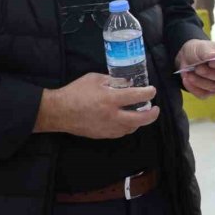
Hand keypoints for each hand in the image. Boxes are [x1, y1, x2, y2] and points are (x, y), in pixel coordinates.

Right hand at [35, 73, 159, 138]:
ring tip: (142, 113)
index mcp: (110, 99)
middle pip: (140, 119)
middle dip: (152, 114)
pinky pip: (121, 133)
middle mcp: (112, 116)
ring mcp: (108, 128)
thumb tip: (127, 82)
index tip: (152, 90)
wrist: (59, 112)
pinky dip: (128, 127)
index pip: (136, 96)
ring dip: (140, 121)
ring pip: (132, 128)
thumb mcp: (94, 79)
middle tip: (155, 108)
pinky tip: (128, 120)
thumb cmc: (75, 92)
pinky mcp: (103, 135)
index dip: (148, 93)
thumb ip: (112, 80)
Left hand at [175, 39, 214, 98]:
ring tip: (188, 74)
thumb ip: (207, 52)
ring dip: (199, 81)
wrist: (187, 58)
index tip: (211, 62)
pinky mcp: (209, 92)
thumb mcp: (201, 47)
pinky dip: (193, 88)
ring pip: (214, 87)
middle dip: (208, 73)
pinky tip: (186, 80)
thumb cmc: (199, 51)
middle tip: (197, 68)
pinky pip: (203, 94)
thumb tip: (214, 56)